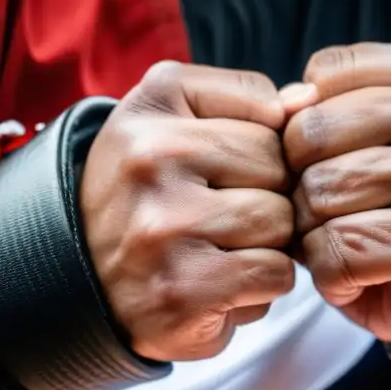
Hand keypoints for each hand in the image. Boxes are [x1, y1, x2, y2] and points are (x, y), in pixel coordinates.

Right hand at [80, 62, 296, 361]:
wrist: (80, 277)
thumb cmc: (146, 195)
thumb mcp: (176, 123)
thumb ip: (247, 105)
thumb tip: (310, 100)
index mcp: (153, 101)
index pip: (269, 106)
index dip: (262, 145)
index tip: (221, 166)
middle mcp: (151, 156)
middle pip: (279, 166)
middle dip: (267, 195)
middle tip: (218, 215)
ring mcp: (164, 225)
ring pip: (282, 222)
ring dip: (266, 244)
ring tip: (217, 249)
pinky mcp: (181, 289)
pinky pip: (275, 274)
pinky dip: (259, 287)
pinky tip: (219, 284)